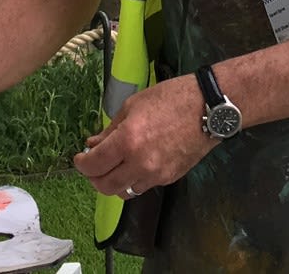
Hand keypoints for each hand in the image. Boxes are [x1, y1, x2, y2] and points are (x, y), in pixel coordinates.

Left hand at [72, 73, 215, 198]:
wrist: (208, 108)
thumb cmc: (171, 98)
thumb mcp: (133, 105)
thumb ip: (110, 129)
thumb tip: (93, 144)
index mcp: (128, 140)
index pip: (94, 165)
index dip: (82, 164)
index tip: (80, 158)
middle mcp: (140, 163)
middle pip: (105, 186)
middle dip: (93, 178)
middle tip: (92, 165)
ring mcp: (156, 175)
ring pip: (124, 192)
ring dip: (113, 182)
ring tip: (112, 167)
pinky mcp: (170, 179)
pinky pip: (143, 187)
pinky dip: (133, 180)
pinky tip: (134, 164)